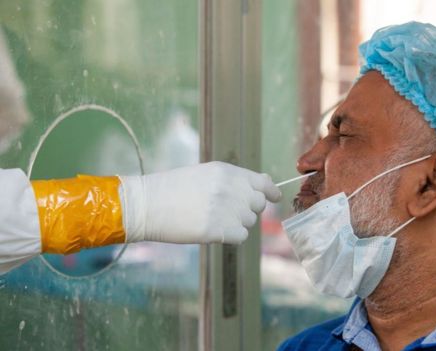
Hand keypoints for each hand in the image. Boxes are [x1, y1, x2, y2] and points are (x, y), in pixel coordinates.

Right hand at [120, 161, 280, 244]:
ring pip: (248, 222)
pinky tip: (210, 230)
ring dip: (235, 223)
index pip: (263, 183)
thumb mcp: (206, 174)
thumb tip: (266, 184)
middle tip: (224, 211)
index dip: (270, 192)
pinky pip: (240, 237)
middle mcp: (231, 189)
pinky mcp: (218, 230)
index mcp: (228, 172)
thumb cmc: (173, 189)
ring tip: (209, 217)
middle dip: (247, 209)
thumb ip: (236, 180)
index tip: (275, 198)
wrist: (147, 204)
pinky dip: (229, 237)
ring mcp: (226, 210)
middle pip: (257, 205)